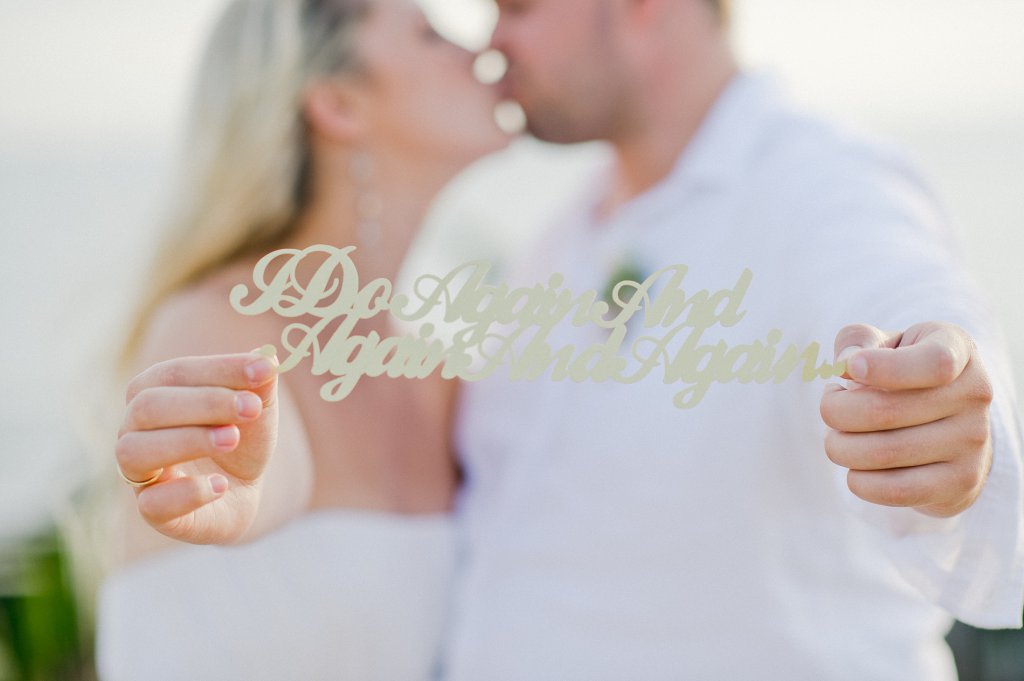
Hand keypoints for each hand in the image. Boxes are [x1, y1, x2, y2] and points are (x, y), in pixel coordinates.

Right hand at [116, 349, 279, 543]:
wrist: (244, 488)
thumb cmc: (239, 436)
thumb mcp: (256, 406)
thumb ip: (259, 383)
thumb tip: (267, 358)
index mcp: (153, 391)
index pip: (175, 372)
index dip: (219, 369)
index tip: (264, 370)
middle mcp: (134, 430)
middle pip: (148, 407)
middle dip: (204, 403)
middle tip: (251, 407)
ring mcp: (139, 473)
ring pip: (134, 452)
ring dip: (188, 441)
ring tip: (232, 438)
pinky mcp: (155, 512)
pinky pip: (151, 505)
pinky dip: (187, 493)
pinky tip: (221, 485)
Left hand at [820, 322, 993, 517]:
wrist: (949, 424)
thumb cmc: (903, 373)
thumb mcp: (886, 344)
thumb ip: (859, 340)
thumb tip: (846, 364)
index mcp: (956, 349)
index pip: (932, 364)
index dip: (883, 368)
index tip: (847, 369)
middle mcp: (974, 394)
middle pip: (883, 411)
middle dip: (834, 411)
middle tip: (829, 405)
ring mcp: (973, 441)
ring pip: (882, 453)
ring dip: (840, 446)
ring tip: (838, 437)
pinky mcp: (962, 481)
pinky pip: (896, 490)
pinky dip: (859, 481)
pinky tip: (855, 468)